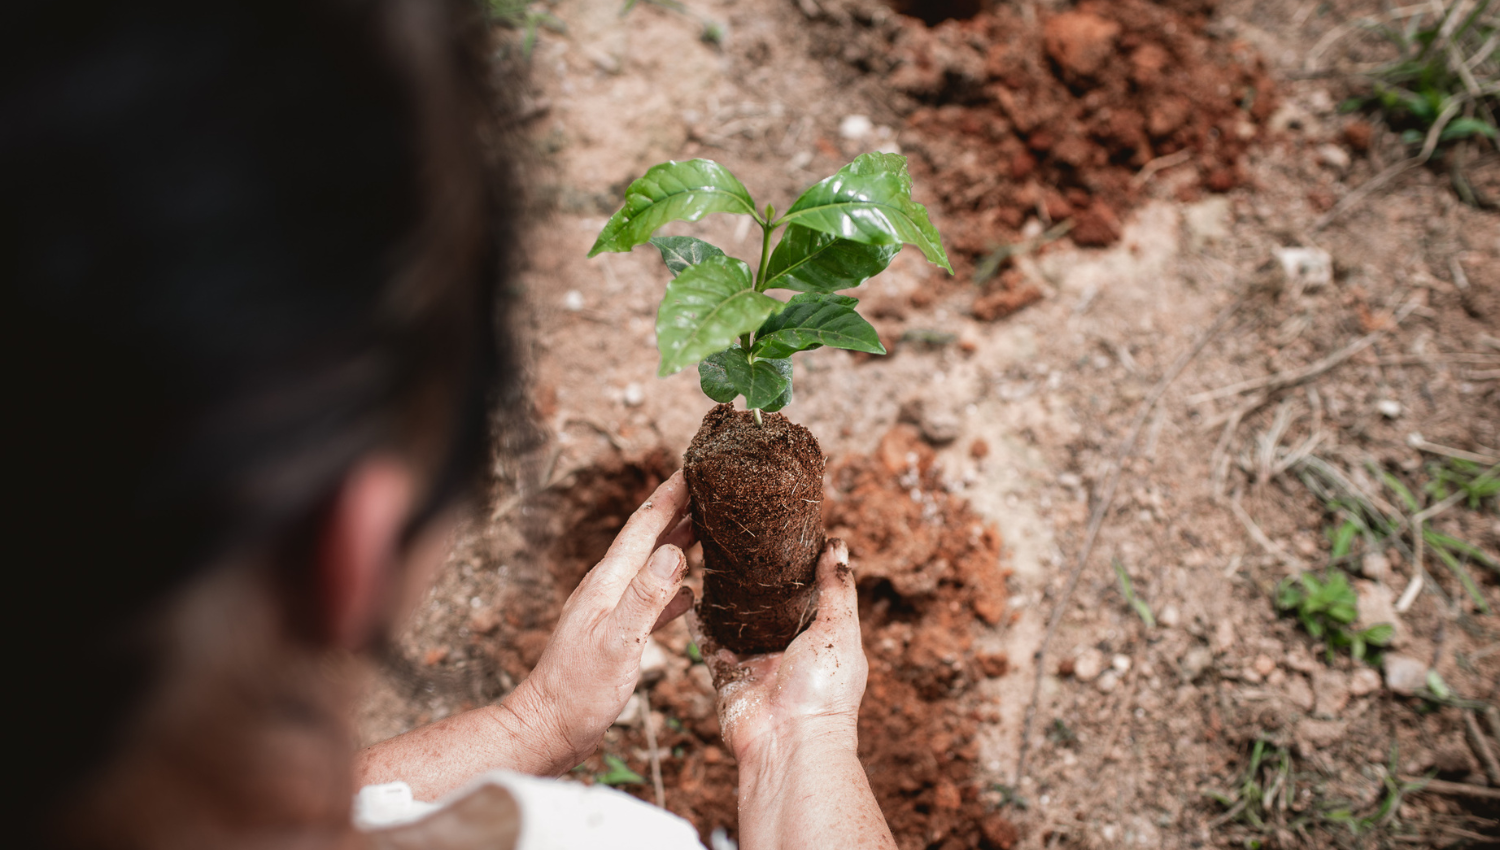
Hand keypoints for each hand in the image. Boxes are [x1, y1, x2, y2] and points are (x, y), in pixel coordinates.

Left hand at [501, 471, 694, 774]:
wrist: (548, 727)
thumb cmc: (579, 691)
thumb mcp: (618, 642)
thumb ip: (646, 597)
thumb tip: (674, 549)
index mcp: (608, 582)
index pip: (642, 526)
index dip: (668, 496)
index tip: (693, 468)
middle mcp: (607, 588)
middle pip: (646, 538)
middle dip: (676, 510)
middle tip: (709, 489)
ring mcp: (609, 609)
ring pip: (650, 565)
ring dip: (676, 544)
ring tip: (705, 528)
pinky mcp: (615, 633)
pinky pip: (649, 598)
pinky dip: (672, 587)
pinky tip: (690, 590)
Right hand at [696, 539, 865, 763]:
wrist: (788, 743)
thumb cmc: (823, 690)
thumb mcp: (839, 629)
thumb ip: (836, 588)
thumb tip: (837, 546)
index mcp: (819, 638)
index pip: (808, 595)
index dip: (798, 567)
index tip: (783, 533)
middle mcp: (787, 649)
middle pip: (768, 607)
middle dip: (756, 579)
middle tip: (741, 540)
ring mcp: (755, 662)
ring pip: (735, 622)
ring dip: (725, 597)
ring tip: (713, 559)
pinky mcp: (727, 675)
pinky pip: (708, 644)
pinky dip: (698, 622)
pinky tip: (688, 595)